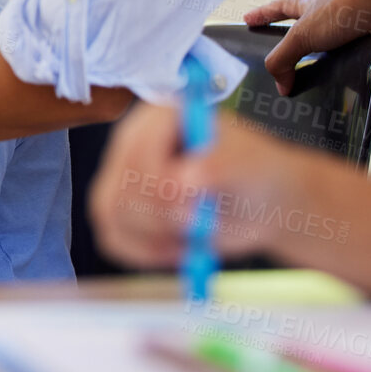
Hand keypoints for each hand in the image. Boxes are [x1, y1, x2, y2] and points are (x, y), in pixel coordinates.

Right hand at [88, 103, 309, 267]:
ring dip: (156, 236)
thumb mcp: (245, 165)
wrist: (257, 203)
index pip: (140, 148)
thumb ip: (214, 167)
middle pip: (122, 183)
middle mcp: (133, 144)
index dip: (160, 181)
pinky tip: (179, 249)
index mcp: (160, 119)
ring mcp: (122, 178)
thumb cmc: (254, 174)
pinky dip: (146, 253)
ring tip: (196, 235)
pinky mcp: (121, 212)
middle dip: (161, 215)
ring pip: (114, 213)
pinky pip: (115, 238)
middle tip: (199, 227)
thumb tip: (183, 182)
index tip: (193, 205)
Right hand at [244, 0, 370, 93]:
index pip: (281, 9)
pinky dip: (347, 91)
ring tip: (304, 99)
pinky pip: (355, 80)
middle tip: (277, 73)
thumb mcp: (302, 35)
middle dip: (292, 54)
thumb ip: (283, 60)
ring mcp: (351, 42)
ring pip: (329, 64)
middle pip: (304, 40)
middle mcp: (331, 25)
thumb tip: (280, 86)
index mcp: (311, 10)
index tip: (248, 20)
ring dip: (319, 77)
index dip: (264, 14)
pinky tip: (339, 105)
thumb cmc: (349, 9)